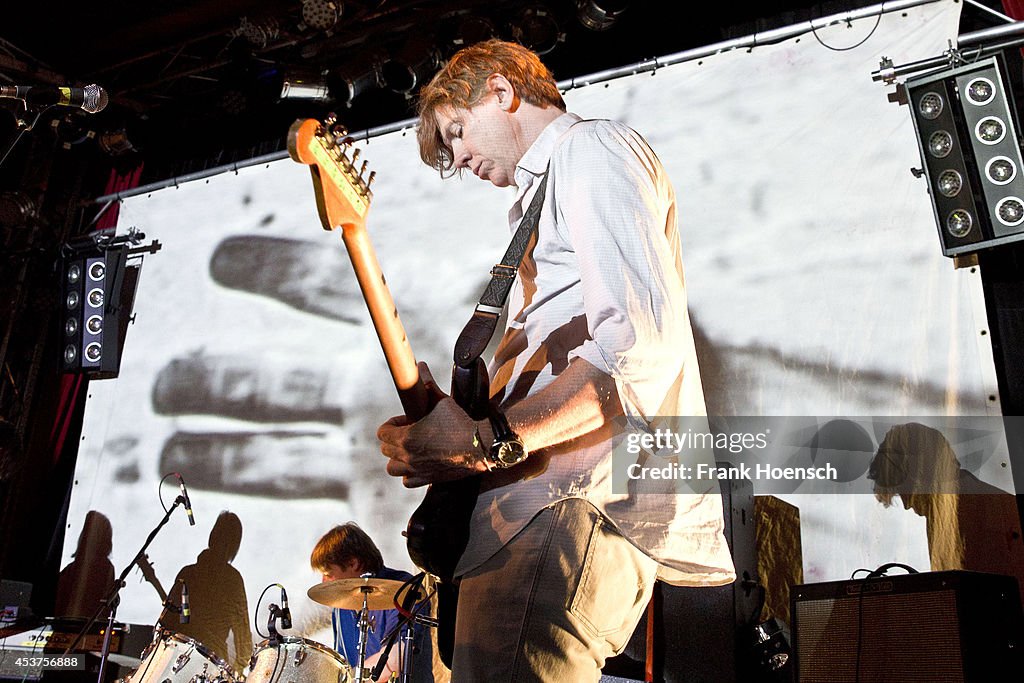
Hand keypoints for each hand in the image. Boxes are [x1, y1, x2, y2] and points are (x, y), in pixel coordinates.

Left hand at [378, 364, 488, 486]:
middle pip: (385, 449)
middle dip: (394, 439)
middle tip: (411, 432)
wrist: (481, 446)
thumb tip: (420, 365)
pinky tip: (420, 463)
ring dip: (397, 458)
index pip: (382, 433)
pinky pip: (407, 481)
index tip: (406, 420)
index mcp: (406, 437)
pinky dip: (409, 474)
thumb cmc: (461, 423)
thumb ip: (427, 384)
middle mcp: (408, 457)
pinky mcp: (427, 480)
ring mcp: (417, 471)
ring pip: (392, 468)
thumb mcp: (443, 401)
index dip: (392, 423)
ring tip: (411, 450)